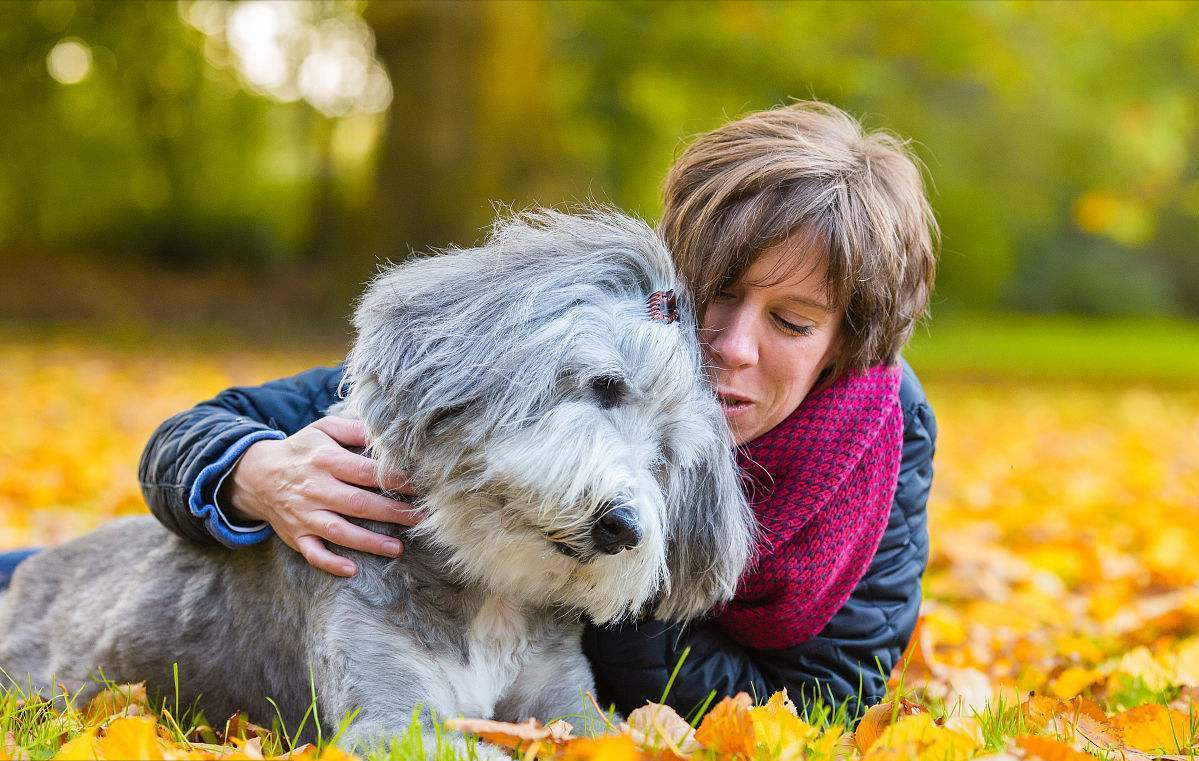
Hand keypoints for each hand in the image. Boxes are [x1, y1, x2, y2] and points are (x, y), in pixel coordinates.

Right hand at [218, 416, 420, 576]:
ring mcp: (305, 515)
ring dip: (369, 542)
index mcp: (326, 461)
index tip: (420, 486)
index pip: (367, 472)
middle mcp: (316, 489)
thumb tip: (386, 431)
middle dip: (393, 512)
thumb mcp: (323, 429)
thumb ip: (354, 429)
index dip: (394, 479)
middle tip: (421, 518)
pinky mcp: (296, 535)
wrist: (256, 475)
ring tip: (398, 548)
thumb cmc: (301, 450)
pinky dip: (330, 563)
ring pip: (340, 532)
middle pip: (359, 504)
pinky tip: (352, 570)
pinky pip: (313, 553)